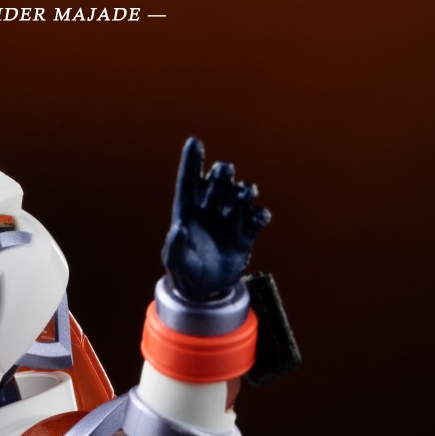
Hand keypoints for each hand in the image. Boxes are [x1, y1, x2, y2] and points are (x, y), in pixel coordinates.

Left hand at [162, 137, 270, 301]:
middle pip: (219, 179)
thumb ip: (175, 247)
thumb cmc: (185, 273)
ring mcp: (229, 219)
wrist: (205, 292)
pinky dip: (259, 215)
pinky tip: (257, 218)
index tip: (194, 143)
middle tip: (224, 174)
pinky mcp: (245, 233)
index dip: (191, 161)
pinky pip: (256, 217)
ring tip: (243, 197)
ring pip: (241, 193)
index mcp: (188, 210)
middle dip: (223, 172)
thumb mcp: (175, 263)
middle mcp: (210, 209)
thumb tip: (178, 229)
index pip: (189, 180)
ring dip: (244, 191)